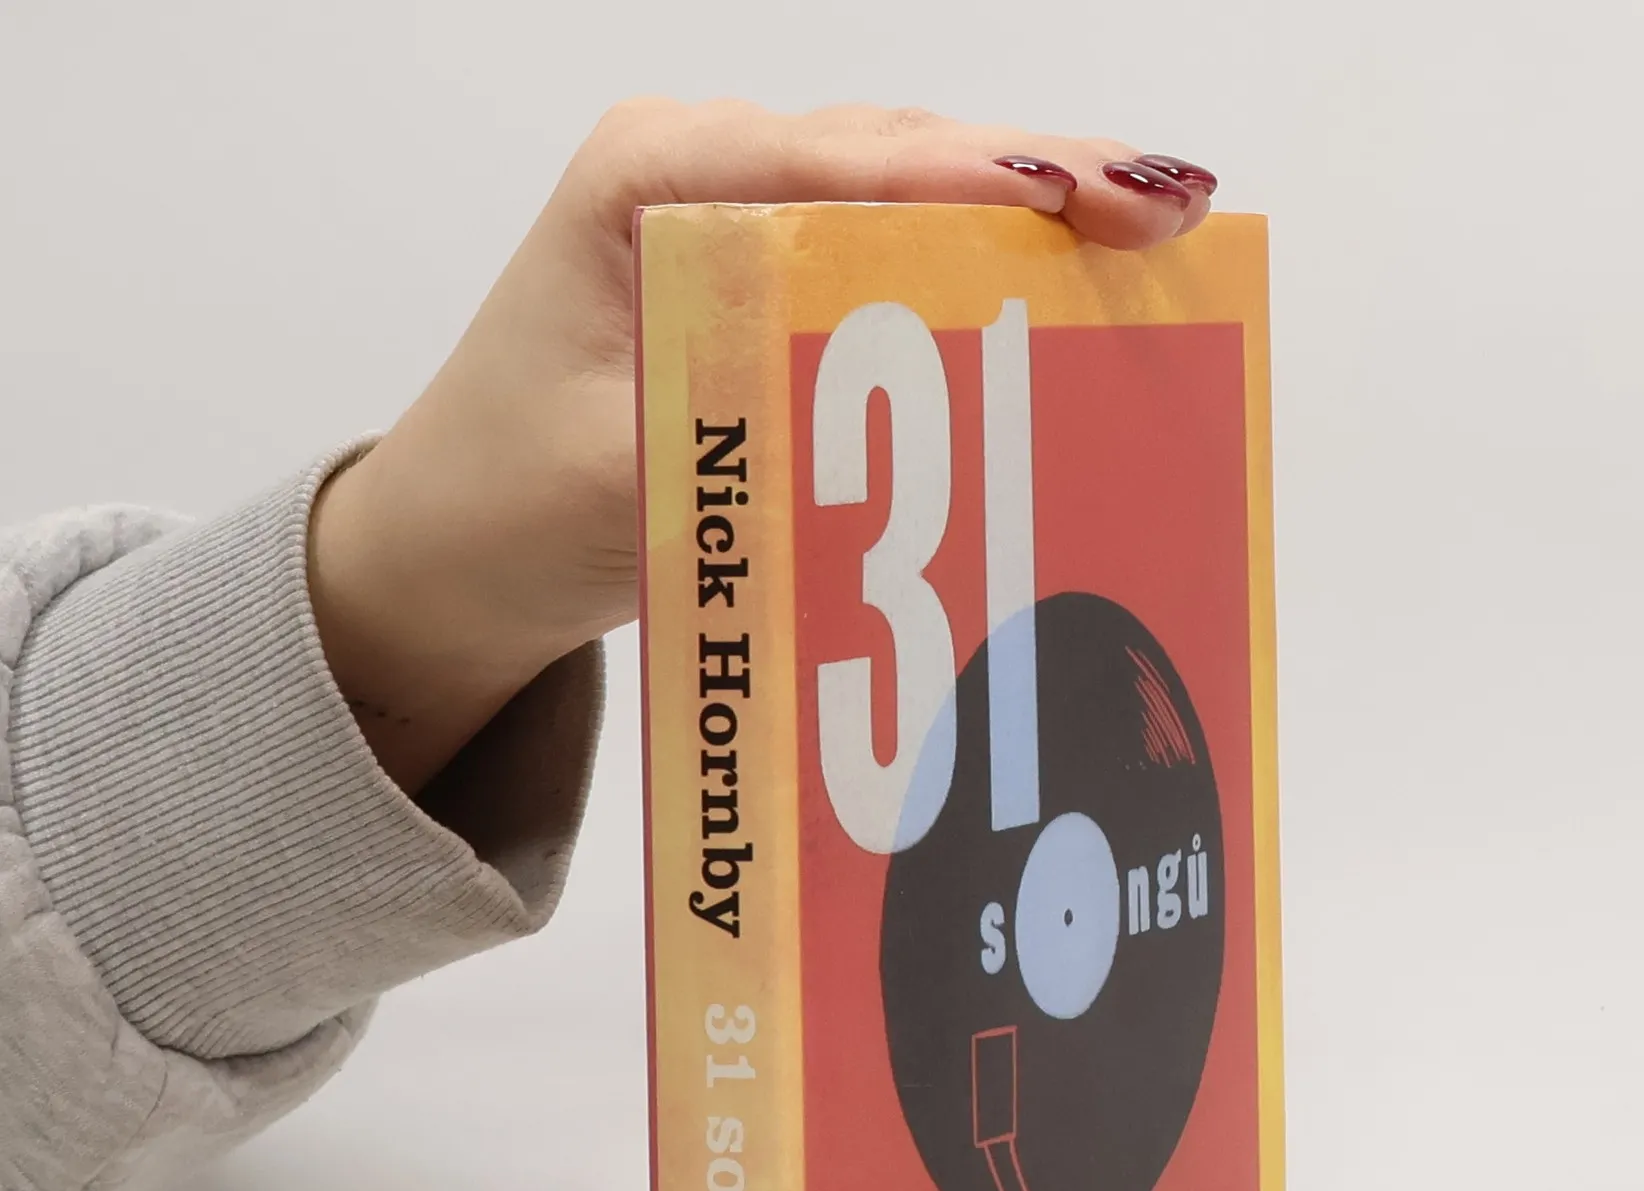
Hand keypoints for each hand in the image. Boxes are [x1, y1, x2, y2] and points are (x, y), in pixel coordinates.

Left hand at [308, 100, 1218, 790]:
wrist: (452, 555)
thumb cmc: (505, 508)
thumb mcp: (616, 477)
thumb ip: (735, 433)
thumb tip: (882, 435)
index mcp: (647, 182)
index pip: (832, 163)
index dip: (966, 179)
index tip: (1076, 197)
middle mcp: (699, 175)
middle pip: (894, 156)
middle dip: (1037, 179)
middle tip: (1166, 205)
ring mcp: (737, 222)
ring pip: (908, 195)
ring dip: (1028, 217)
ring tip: (1152, 230)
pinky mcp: (766, 286)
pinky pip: (890, 258)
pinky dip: (980, 272)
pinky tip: (1068, 288)